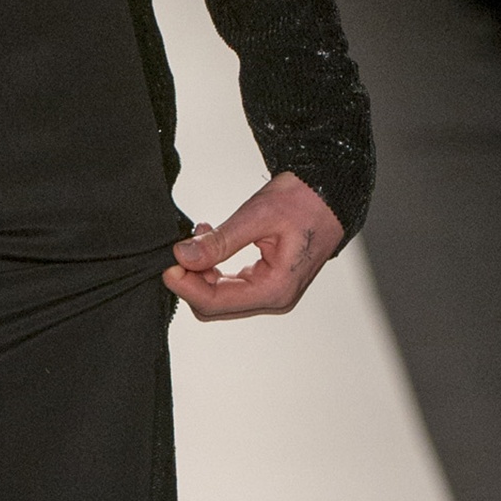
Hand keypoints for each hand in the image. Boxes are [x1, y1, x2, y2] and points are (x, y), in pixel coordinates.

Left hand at [165, 171, 343, 320]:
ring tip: (198, 235)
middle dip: (191, 280)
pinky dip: (214, 268)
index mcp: (275, 289)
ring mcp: (271, 294)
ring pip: (219, 297)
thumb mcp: (257, 216)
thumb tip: (184, 256)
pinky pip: (230, 286)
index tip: (168, 263)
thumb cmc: (305, 202)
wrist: (331, 195)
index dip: (185, 286)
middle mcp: (274, 299)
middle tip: (179, 248)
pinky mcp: (267, 284)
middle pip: (214, 306)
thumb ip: (220, 240)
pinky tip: (210, 241)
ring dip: (201, 271)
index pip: (214, 302)